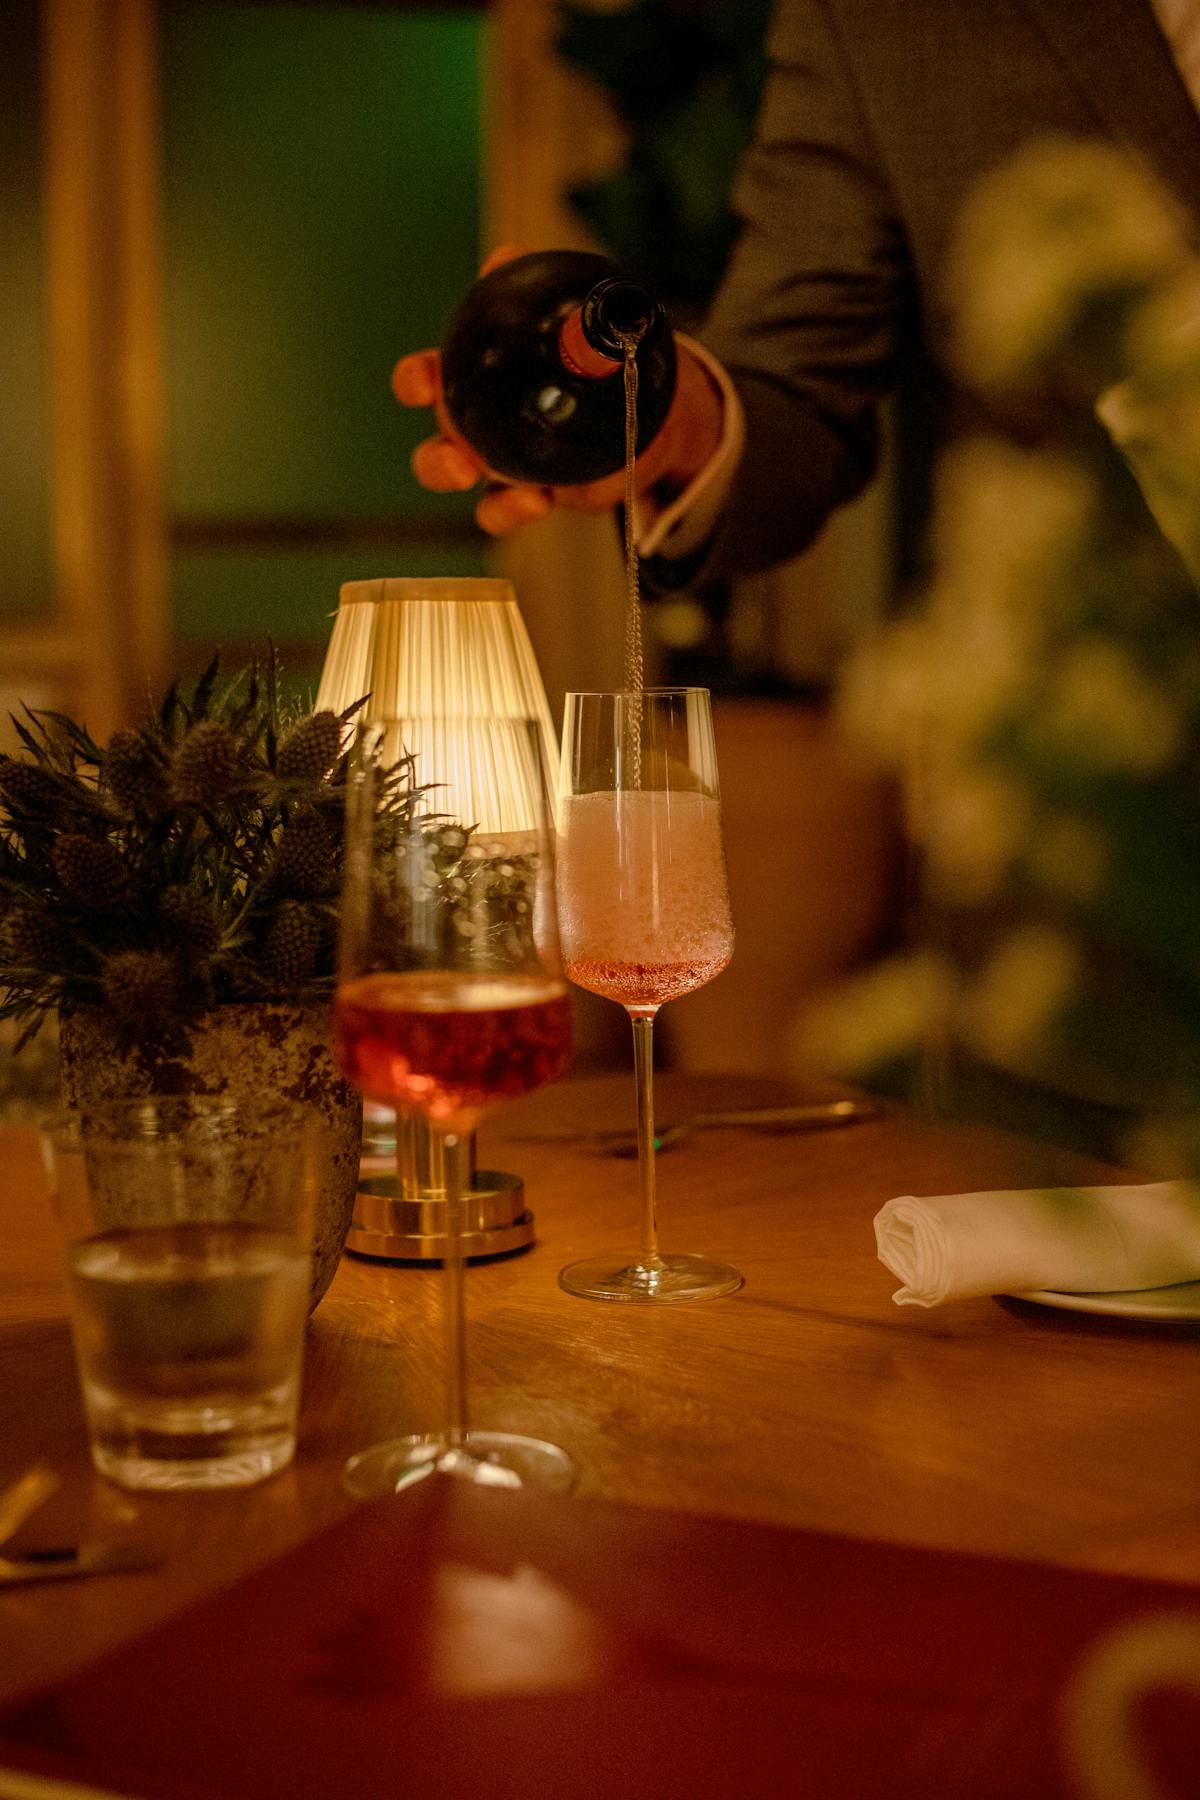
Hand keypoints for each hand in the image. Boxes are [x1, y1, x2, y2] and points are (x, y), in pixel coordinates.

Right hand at [393, 247, 725, 537]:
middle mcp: (480, 429)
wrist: (646, 408)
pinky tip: (538, 501)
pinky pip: (510, 510)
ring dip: (480, 496)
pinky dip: (515, 509)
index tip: (421, 384)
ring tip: (505, 492)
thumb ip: (533, 289)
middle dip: (438, 461)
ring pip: (473, 491)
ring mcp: (505, 468)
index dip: (415, 381)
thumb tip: (506, 257)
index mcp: (475, 381)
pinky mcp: (535, 495)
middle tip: (458, 463)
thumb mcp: (568, 319)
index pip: (428, 379)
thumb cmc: (591, 359)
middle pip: (438, 451)